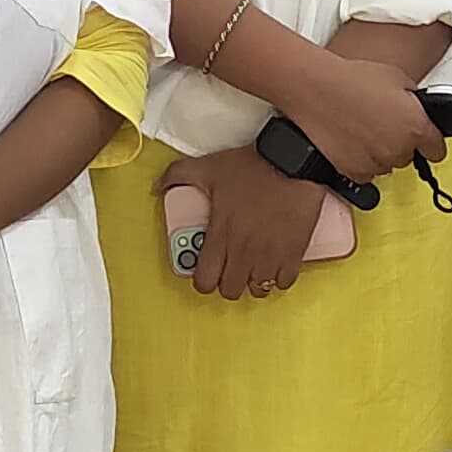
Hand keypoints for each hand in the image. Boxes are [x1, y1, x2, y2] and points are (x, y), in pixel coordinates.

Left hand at [170, 149, 324, 301]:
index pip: (204, 280)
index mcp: (221, 235)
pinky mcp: (293, 253)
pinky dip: (279, 278)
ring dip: (253, 281)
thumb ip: (178, 176)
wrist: (291, 160)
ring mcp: (270, 255)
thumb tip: (158, 187)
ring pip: (258, 290)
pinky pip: (284, 282)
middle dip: (227, 283)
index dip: (203, 280)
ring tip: (252, 267)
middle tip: (229, 269)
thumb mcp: (208, 167)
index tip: (206, 271)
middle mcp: (244, 251)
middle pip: (230, 291)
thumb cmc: (252, 165)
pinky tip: (275, 265)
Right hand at [283, 54, 447, 182]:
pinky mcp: (354, 172)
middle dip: (399, 141)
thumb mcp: (397, 78)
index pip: (437, 150)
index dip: (429, 142)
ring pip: (386, 164)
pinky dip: (361, 160)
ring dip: (380, 151)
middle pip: (408, 156)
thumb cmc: (351, 79)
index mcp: (415, 127)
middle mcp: (398, 150)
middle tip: (382, 122)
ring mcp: (376, 164)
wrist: (316, 89)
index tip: (425, 141)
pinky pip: (365, 172)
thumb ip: (415, 100)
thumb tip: (417, 109)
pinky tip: (351, 139)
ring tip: (363, 128)